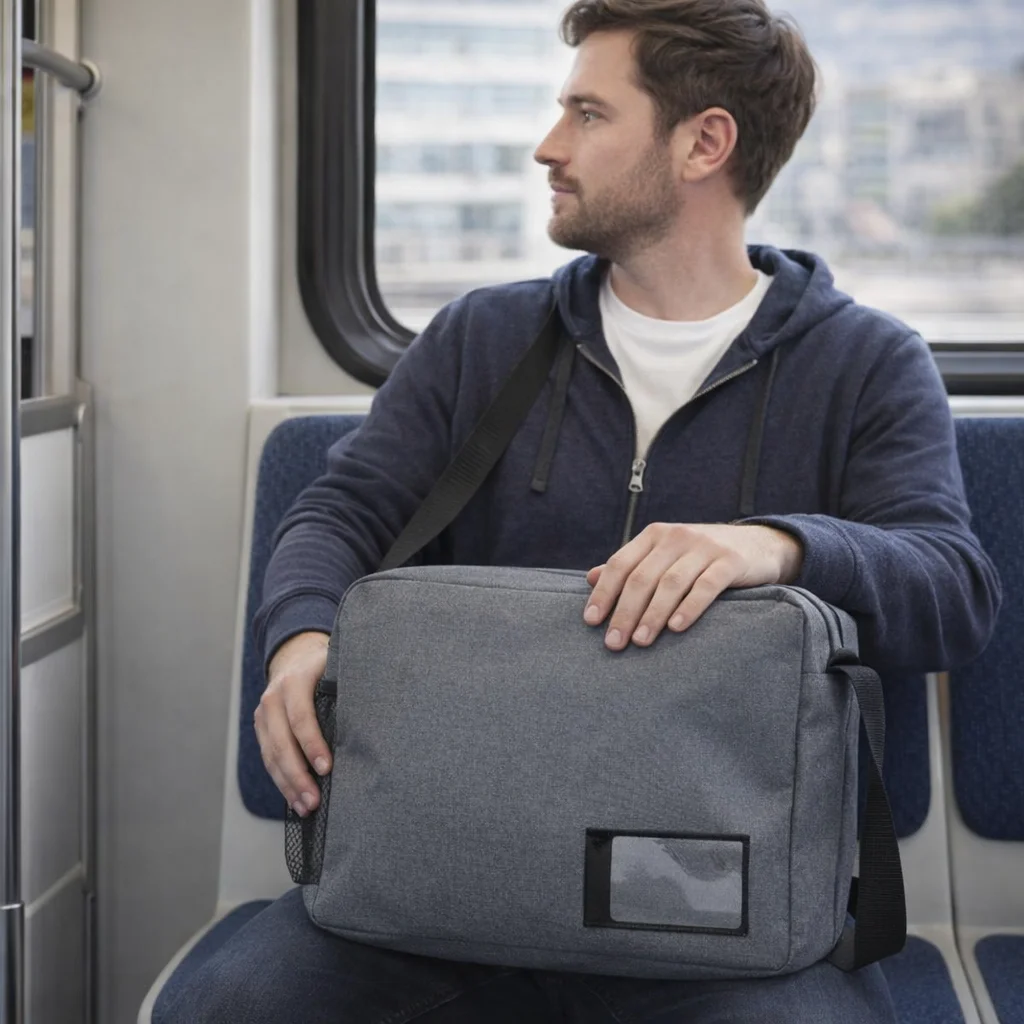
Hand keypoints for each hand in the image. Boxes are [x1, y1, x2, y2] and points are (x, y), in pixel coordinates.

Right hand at [254, 631, 330, 817]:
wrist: (294, 657)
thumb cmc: (325, 666)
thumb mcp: (337, 666)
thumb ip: (347, 686)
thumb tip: (374, 718)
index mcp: (295, 680)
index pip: (301, 716)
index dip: (312, 743)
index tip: (326, 768)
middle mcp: (274, 697)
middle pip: (282, 742)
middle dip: (297, 775)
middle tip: (315, 800)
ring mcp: (263, 714)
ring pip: (271, 755)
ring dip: (288, 785)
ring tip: (306, 807)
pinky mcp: (261, 728)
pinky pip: (268, 758)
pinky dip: (282, 781)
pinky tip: (295, 799)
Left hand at [584, 523, 802, 650]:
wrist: (759, 544)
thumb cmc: (701, 557)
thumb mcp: (665, 555)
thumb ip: (631, 565)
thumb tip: (590, 578)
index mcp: (654, 535)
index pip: (620, 564)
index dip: (604, 593)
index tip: (591, 621)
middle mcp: (676, 537)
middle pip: (642, 577)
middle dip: (625, 612)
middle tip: (614, 643)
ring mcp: (705, 547)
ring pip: (671, 583)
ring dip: (653, 615)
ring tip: (641, 641)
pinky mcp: (731, 561)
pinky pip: (707, 586)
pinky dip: (689, 607)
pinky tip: (677, 628)